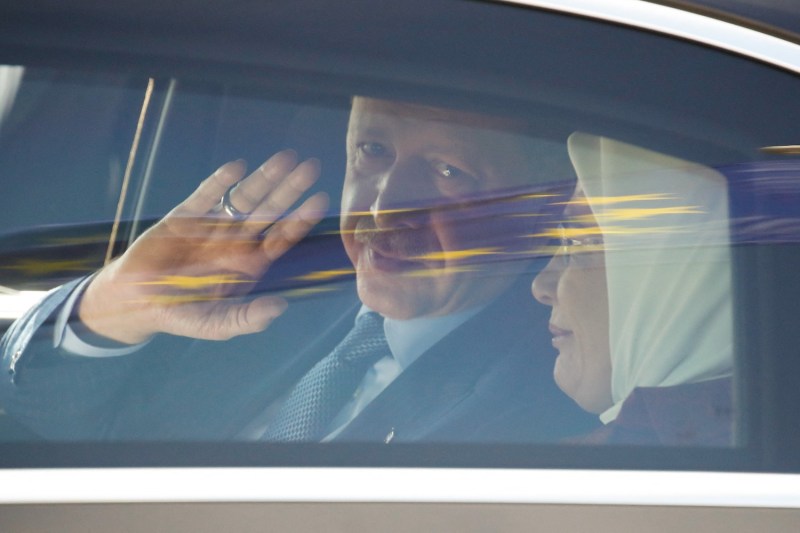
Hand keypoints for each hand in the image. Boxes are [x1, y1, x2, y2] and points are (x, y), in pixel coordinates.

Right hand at [78, 149, 328, 343]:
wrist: (134, 304)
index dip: (300, 218)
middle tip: (311, 167)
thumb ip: (247, 318)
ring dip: (263, 178)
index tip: (320, 199)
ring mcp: (211, 226)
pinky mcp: (183, 217)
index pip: (281, 237)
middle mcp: (235, 242)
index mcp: (248, 264)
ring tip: (285, 158)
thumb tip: (281, 308)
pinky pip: (205, 196)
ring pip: (243, 198)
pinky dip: (219, 182)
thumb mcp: (216, 324)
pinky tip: (236, 167)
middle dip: (289, 189)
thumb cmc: (181, 315)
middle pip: (269, 211)